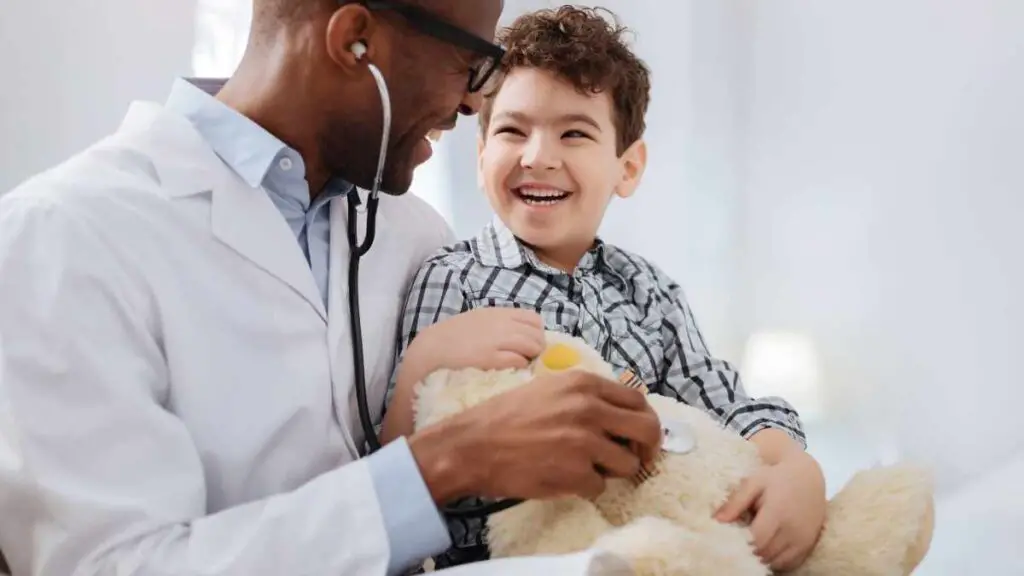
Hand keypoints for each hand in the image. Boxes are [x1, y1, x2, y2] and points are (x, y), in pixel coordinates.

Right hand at [403, 308, 545, 379]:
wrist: (433, 347)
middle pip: (536, 334)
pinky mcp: (492, 357)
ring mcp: (498, 340)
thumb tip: (521, 335)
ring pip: (532, 346)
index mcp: (498, 313)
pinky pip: (519, 360)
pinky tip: (513, 369)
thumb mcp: (479, 320)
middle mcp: (502, 324)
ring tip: (523, 365)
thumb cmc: (454, 335)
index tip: (532, 343)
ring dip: (531, 357)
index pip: (533, 319)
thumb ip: (499, 324)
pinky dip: (521, 365)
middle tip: (530, 358)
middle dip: (537, 347)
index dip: (537, 332)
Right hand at [409, 370, 662, 503]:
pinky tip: (563, 478)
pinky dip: (585, 487)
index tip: (640, 436)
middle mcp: (589, 408)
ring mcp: (584, 442)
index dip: (644, 420)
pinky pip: (600, 486)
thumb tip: (620, 413)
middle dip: (647, 449)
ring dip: (611, 471)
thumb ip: (586, 396)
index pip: (638, 400)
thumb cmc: (504, 418)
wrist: (471, 446)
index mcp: (584, 383)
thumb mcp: (549, 390)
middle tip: (637, 460)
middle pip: (647, 430)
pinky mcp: (576, 473)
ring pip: (627, 464)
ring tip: (585, 469)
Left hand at [714, 451, 825, 570]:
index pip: (756, 539)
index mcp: (778, 512)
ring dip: (760, 558)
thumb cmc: (776, 478)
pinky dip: (774, 561)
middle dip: (747, 552)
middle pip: (764, 553)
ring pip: (775, 562)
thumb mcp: (754, 483)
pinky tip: (765, 550)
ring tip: (749, 546)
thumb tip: (716, 520)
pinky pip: (788, 564)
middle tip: (735, 544)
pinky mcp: (808, 546)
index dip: (739, 543)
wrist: (808, 477)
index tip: (727, 539)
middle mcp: (793, 529)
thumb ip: (736, 502)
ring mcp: (803, 540)